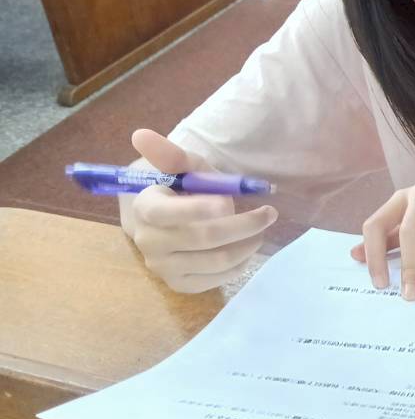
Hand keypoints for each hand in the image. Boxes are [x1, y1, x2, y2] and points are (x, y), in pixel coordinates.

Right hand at [121, 128, 276, 292]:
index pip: (168, 213)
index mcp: (144, 207)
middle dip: (244, 225)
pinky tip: (248, 247)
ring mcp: (162, 267)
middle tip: (269, 213)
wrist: (157, 219)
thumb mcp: (179, 165)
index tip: (228, 203)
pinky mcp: (179, 284)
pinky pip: (216, 280)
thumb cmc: (175, 186)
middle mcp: (149, 241)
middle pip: (204, 238)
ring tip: (262, 229)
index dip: (198, 209)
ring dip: (248, 244)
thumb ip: (170, 154)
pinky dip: (240, 264)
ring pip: (215, 261)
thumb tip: (141, 135)